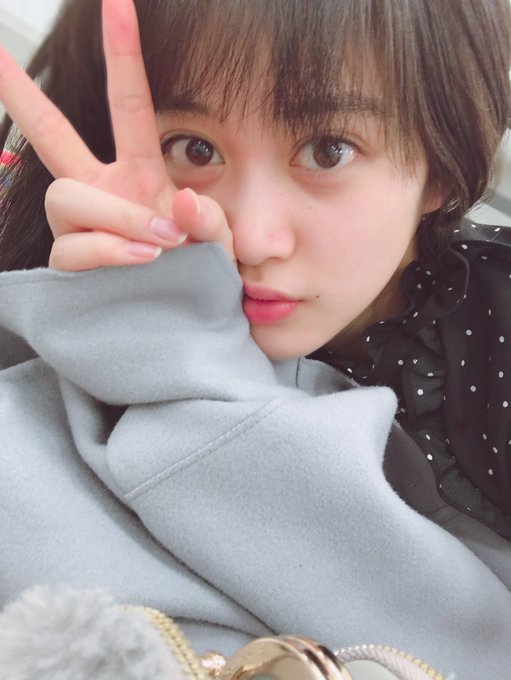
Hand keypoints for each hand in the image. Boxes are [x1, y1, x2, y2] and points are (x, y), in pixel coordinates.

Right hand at [0, 0, 232, 269]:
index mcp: (139, 173)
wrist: (188, 329)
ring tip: (157, 245)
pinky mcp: (71, 264)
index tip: (118, 1)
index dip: (122, 53)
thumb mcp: (219, 246)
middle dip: (18, 91)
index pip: (127, 105)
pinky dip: (109, 252)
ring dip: (114, 214)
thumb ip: (208, 222)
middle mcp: (101, 190)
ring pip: (66, 196)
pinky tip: (140, 261)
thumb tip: (177, 204)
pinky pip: (74, 248)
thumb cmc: (201, 281)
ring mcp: (82, 227)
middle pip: (48, 134)